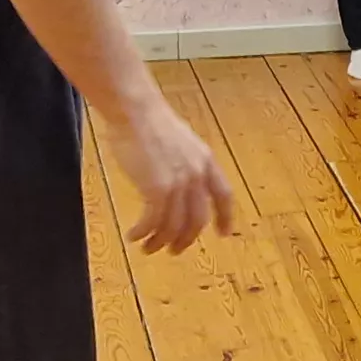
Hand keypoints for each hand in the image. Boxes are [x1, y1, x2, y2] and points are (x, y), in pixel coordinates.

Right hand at [98, 97, 236, 252]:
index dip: (226, 217)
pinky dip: (144, 233)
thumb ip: (185, 163)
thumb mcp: (180, 141)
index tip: (223, 234)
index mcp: (206, 161)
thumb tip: (177, 183)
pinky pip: (153, 221)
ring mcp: (179, 184)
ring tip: (149, 249)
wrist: (135, 110)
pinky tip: (134, 235)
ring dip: (160, 242)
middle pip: (198, 219)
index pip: (224, 196)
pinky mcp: (157, 190)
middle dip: (186, 239)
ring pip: (174, 226)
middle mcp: (197, 175)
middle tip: (174, 250)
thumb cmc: (149, 121)